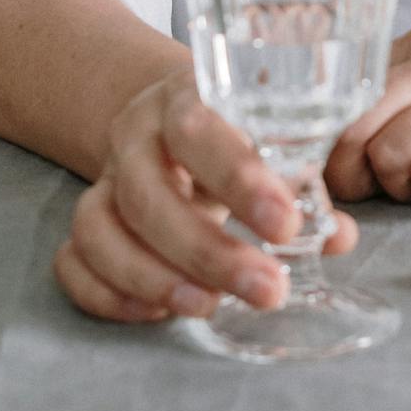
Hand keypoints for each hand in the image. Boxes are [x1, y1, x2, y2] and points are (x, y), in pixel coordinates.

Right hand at [53, 60, 357, 323]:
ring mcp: (104, 177)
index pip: (199, 129)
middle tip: (266, 289)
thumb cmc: (237, 127)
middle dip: (206, 250)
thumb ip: (305, 183)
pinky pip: (71, 260)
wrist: (170, 110)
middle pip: (146, 192)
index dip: (238, 179)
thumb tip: (338, 236)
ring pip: (98, 227)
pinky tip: (160, 313)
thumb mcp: (272, 135)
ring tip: (211, 308)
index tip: (286, 227)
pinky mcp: (85, 220)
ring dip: (153, 278)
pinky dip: (108, 294)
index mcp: (187, 96)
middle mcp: (136, 134)